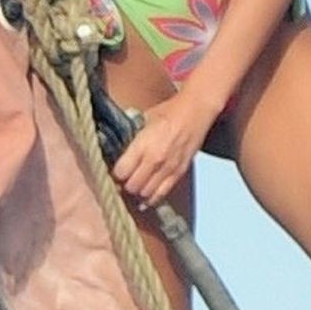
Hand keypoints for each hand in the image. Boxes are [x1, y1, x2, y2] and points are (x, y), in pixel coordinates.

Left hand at [110, 94, 216, 209]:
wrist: (195, 111)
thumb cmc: (169, 112)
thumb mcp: (143, 119)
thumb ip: (132, 138)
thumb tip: (119, 149)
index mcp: (143, 145)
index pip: (121, 172)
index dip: (115, 174)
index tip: (115, 171)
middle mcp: (155, 159)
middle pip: (132, 186)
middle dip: (124, 185)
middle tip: (123, 181)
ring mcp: (168, 168)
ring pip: (146, 193)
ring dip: (138, 192)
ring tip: (135, 186)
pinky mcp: (179, 173)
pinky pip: (162, 193)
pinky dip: (152, 198)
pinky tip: (146, 198)